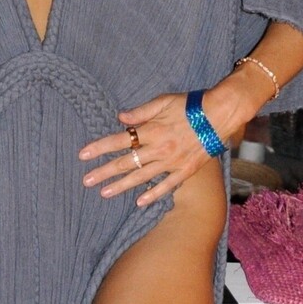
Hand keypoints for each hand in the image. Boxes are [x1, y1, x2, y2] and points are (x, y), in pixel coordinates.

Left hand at [79, 91, 218, 207]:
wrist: (219, 115)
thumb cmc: (190, 105)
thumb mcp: (163, 101)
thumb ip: (141, 111)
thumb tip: (120, 118)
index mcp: (151, 130)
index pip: (119, 140)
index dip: (100, 148)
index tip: (83, 155)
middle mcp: (158, 148)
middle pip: (125, 162)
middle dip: (104, 171)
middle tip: (86, 181)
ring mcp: (171, 162)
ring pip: (141, 177)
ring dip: (121, 185)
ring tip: (104, 193)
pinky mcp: (185, 170)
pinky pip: (166, 186)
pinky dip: (153, 194)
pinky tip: (139, 202)